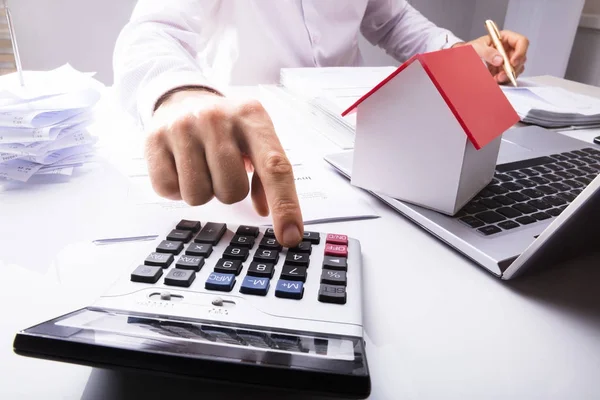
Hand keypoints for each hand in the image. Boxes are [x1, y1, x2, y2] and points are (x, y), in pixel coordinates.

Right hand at [146, 89, 303, 246]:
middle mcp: (217, 118)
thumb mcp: (254, 137)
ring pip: (199, 196)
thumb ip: (267, 172)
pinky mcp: (154, 140)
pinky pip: (169, 191)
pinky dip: (176, 189)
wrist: (182, 98)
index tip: (290, 236)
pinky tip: (180, 166)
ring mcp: (183, 127)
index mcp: (252, 116)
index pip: (274, 167)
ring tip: (201, 166)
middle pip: (232, 191)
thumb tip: (266, 210)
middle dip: (229, 192)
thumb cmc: (226, 125)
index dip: (285, 205)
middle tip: (222, 170)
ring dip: (203, 191)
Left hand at [455, 30, 528, 83]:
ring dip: (507, 75)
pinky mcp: (502, 68)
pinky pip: (508, 75)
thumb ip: (488, 52)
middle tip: (502, 75)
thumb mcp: (476, 47)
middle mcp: (509, 48)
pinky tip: (494, 79)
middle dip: (512, 68)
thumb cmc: (470, 48)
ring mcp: (507, 58)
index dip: (520, 52)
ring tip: (496, 78)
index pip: (522, 42)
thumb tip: (500, 60)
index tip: (512, 62)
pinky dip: (503, 79)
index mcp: (505, 38)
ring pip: (516, 68)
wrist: (463, 56)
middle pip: (520, 58)